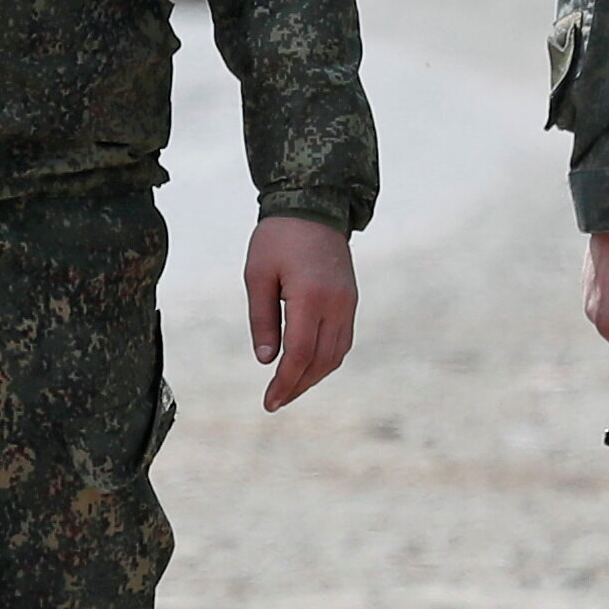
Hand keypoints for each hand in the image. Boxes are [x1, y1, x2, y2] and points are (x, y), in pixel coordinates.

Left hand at [246, 216, 357, 411]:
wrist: (313, 206)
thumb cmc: (277, 238)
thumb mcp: (257, 275)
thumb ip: (262, 319)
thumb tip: (266, 361)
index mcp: (310, 296)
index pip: (299, 354)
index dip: (285, 382)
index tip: (269, 401)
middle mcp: (335, 304)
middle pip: (320, 361)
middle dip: (298, 385)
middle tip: (275, 401)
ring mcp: (347, 303)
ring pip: (335, 354)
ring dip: (313, 376)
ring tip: (289, 389)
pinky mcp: (350, 300)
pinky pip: (342, 340)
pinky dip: (325, 359)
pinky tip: (307, 366)